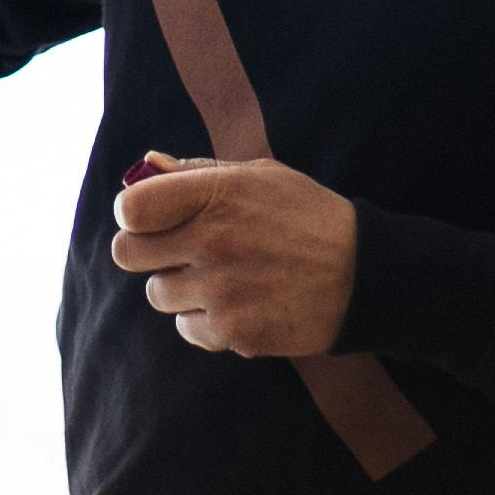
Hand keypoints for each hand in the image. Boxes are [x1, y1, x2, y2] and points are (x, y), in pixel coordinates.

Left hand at [107, 155, 358, 358]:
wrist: (365, 276)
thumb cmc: (308, 218)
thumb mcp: (260, 177)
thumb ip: (199, 171)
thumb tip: (149, 164)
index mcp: (217, 194)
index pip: (131, 208)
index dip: (134, 214)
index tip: (151, 218)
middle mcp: (214, 240)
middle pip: (129, 255)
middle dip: (147, 252)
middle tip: (178, 251)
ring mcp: (221, 290)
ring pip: (157, 293)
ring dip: (180, 288)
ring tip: (222, 278)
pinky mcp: (234, 331)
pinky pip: (186, 328)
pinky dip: (205, 321)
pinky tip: (239, 304)